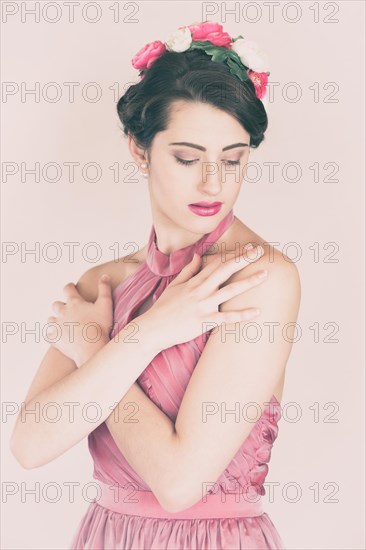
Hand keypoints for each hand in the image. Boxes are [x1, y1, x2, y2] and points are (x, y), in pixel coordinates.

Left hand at [46, 274, 112, 366]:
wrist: (91, 348)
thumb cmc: (100, 326)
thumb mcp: (106, 304)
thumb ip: (104, 288)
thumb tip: (104, 276)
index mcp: (74, 303)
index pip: (68, 289)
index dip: (69, 287)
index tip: (71, 287)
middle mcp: (63, 312)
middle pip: (56, 304)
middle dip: (61, 305)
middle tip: (67, 308)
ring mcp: (57, 326)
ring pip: (51, 319)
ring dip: (55, 319)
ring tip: (62, 322)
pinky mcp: (55, 339)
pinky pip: (49, 335)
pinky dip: (52, 335)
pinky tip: (57, 337)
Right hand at [142, 245, 266, 349]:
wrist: (153, 328)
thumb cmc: (163, 308)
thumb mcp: (174, 285)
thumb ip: (188, 270)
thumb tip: (196, 256)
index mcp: (194, 281)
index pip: (217, 263)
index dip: (233, 255)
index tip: (247, 248)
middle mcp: (200, 290)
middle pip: (225, 270)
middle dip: (243, 260)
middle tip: (259, 251)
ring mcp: (203, 305)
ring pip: (230, 291)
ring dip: (248, 282)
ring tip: (265, 274)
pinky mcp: (204, 321)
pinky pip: (226, 318)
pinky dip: (242, 315)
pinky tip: (257, 312)